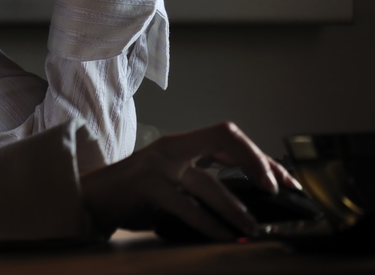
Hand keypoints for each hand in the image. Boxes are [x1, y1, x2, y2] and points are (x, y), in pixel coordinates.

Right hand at [80, 122, 301, 239]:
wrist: (90, 199)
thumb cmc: (136, 194)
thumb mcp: (172, 178)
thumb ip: (201, 178)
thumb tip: (249, 198)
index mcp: (182, 142)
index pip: (229, 136)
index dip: (259, 155)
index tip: (284, 180)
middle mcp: (173, 146)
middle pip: (225, 138)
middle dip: (257, 161)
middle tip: (277, 190)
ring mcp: (159, 165)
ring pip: (208, 181)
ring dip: (236, 207)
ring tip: (254, 227)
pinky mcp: (147, 187)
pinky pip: (187, 207)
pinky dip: (210, 225)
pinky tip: (225, 238)